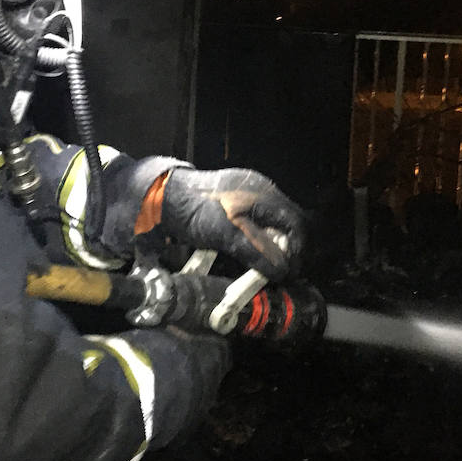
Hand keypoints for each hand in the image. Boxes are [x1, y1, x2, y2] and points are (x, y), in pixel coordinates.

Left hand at [158, 168, 304, 280]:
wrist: (164, 194)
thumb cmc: (196, 210)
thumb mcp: (227, 234)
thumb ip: (256, 251)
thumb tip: (283, 270)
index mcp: (263, 194)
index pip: (295, 223)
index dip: (297, 249)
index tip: (289, 271)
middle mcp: (260, 190)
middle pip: (287, 222)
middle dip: (286, 248)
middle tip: (279, 270)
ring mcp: (248, 192)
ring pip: (272, 222)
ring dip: (272, 243)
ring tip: (266, 263)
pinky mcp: (235, 198)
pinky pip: (258, 219)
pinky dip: (258, 236)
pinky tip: (249, 249)